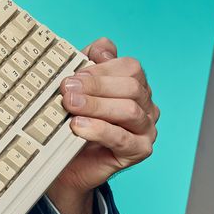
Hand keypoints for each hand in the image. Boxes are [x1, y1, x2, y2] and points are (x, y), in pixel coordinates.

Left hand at [43, 39, 158, 213]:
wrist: (69, 164)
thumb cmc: (76, 122)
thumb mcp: (79, 87)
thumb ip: (90, 63)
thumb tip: (102, 48)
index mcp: (136, 85)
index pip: (130, 67)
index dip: (101, 69)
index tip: (74, 75)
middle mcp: (146, 105)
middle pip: (132, 87)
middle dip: (96, 86)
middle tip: (67, 90)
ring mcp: (147, 129)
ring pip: (130, 111)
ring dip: (96, 106)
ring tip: (70, 106)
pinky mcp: (140, 151)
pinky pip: (123, 138)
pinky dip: (99, 130)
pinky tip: (78, 127)